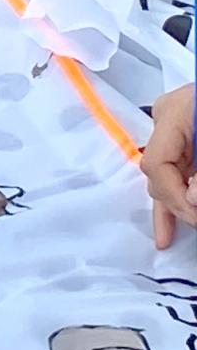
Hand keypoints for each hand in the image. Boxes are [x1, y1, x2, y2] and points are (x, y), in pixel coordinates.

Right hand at [142, 81, 196, 248]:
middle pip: (159, 172)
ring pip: (165, 176)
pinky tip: (169, 227)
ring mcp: (176, 129)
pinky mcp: (188, 139)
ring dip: (174, 206)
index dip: (174, 194)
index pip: (157, 163)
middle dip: (178, 203)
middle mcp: (168, 119)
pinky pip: (177, 171)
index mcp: (175, 112)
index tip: (195, 213)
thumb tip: (193, 198)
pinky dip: (178, 196)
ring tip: (169, 238)